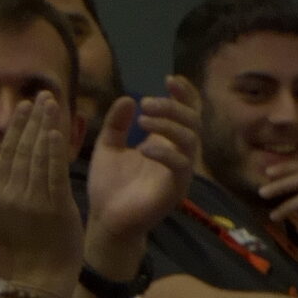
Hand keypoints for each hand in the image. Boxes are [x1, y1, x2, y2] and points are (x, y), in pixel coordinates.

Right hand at [0, 92, 83, 290]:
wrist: (41, 275)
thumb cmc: (31, 245)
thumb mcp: (12, 212)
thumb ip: (14, 187)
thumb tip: (17, 161)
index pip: (8, 150)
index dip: (18, 126)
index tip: (26, 105)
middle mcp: (10, 192)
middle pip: (21, 146)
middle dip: (32, 118)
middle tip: (41, 95)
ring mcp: (30, 199)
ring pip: (37, 154)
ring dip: (45, 125)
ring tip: (52, 104)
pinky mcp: (51, 206)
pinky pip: (52, 171)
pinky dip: (54, 149)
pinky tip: (56, 131)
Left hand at [84, 76, 200, 254]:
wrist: (105, 218)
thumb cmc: (109, 183)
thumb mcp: (107, 145)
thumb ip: (117, 123)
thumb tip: (129, 98)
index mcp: (163, 142)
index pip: (185, 113)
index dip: (184, 94)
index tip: (169, 79)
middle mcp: (176, 154)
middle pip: (192, 122)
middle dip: (173, 106)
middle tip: (147, 101)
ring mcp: (179, 172)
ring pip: (191, 141)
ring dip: (169, 125)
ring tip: (143, 120)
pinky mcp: (175, 189)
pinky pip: (181, 166)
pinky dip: (165, 152)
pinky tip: (144, 148)